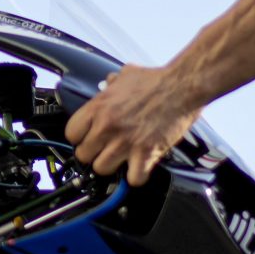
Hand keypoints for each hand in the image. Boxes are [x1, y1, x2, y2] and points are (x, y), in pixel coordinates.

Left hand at [66, 64, 204, 186]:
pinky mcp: (146, 153)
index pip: (71, 134)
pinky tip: (140, 166)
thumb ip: (112, 83)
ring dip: (113, 166)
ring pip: (102, 169)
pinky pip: (133, 178)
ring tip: (122, 158)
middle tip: (106, 149)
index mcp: (99, 107)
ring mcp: (125, 142)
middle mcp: (108, 126)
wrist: (183, 86)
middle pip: (84, 155)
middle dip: (95, 153)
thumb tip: (108, 83)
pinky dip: (137, 176)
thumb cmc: (156, 80)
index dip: (80, 137)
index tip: (88, 138)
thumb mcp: (126, 75)